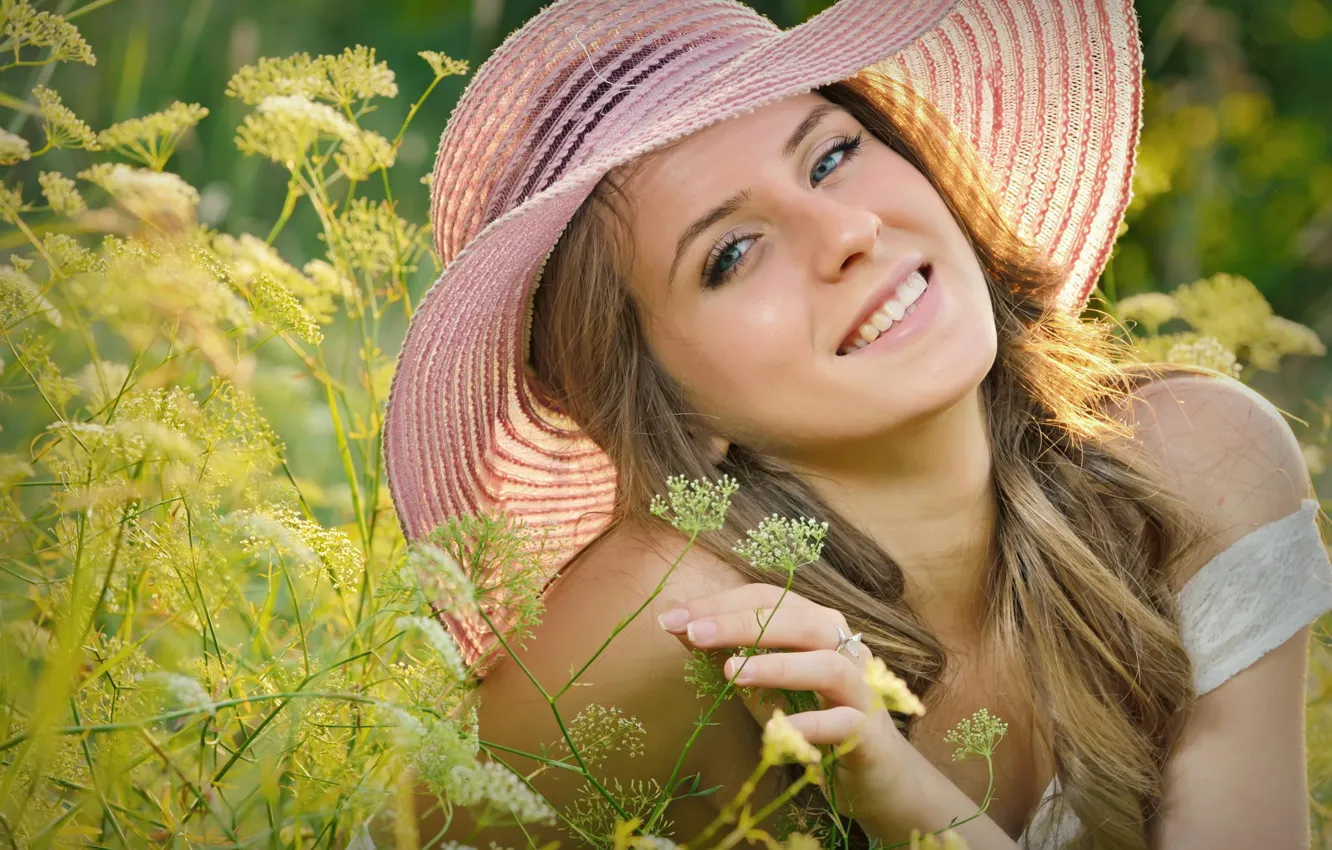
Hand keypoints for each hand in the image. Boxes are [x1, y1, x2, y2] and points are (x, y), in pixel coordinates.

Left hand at [658, 583, 919, 824]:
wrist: (873, 774)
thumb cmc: (811, 718)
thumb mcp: (760, 684)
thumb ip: (724, 652)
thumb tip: (675, 619)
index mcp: (815, 624)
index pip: (768, 599)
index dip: (720, 604)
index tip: (672, 617)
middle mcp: (843, 645)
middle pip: (796, 621)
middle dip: (741, 624)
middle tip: (693, 633)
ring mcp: (861, 688)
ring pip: (827, 664)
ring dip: (778, 666)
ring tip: (731, 674)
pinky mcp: (869, 732)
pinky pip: (842, 722)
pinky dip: (811, 722)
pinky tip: (777, 727)